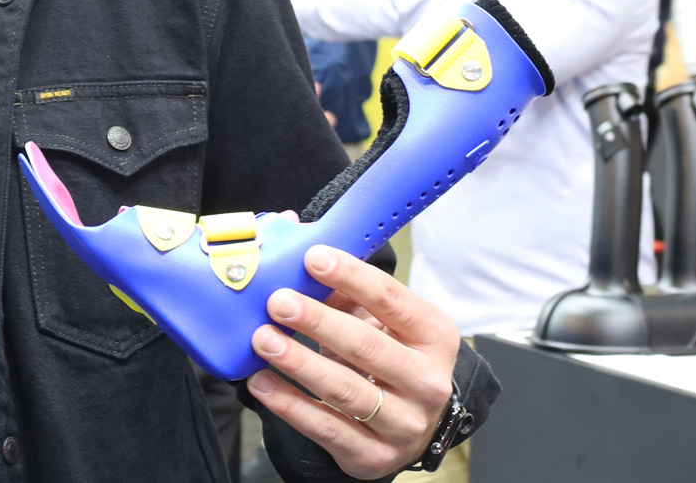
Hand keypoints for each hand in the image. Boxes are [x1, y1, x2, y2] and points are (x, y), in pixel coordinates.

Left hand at [245, 246, 457, 478]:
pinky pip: (326, 428)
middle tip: (277, 301)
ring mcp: (404, 424)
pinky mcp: (374, 456)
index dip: (352, 276)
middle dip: (318, 321)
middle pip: (367, 347)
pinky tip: (261, 382)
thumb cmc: (387, 358)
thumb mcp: (378, 322)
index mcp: (435, 337)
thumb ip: (342, 288)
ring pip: (345, 390)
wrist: (408, 424)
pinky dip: (289, 405)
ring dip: (299, 362)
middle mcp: (428, 382)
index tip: (312, 257)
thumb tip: (292, 240)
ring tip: (263, 339)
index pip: (392, 300)